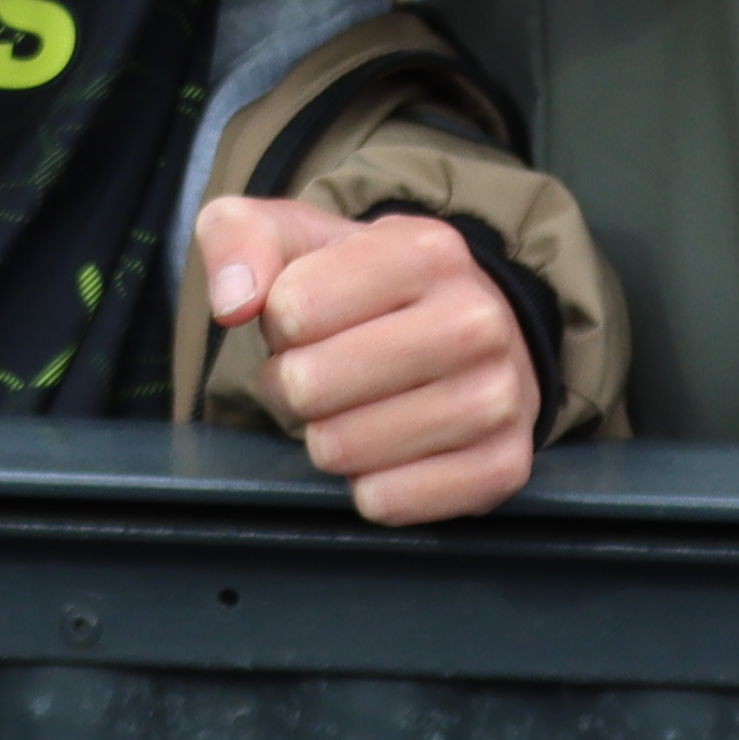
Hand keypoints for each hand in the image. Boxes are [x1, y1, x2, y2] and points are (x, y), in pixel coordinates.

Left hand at [202, 195, 541, 524]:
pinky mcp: (504, 466)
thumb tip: (234, 302)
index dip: (280, 324)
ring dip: (327, 437)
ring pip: (342, 450)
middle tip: (324, 372)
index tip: (311, 318)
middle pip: (310, 385)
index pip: (291, 309)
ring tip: (356, 405)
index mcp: (427, 250)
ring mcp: (499, 398)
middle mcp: (476, 320)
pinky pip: (387, 502)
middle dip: (295, 385)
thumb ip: (240, 239)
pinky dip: (368, 486)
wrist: (470, 330)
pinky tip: (389, 449)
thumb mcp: (298, 237)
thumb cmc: (366, 288)